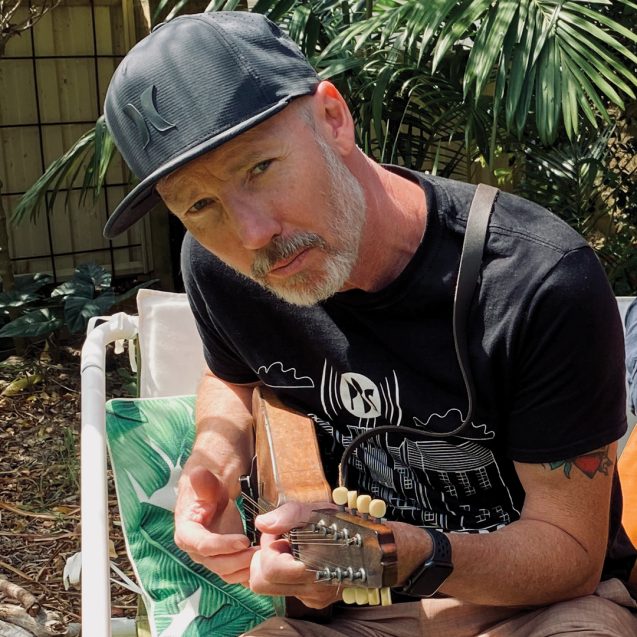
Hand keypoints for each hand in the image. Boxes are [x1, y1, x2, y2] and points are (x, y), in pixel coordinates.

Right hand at [174, 464, 256, 583]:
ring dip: (245, 569)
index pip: (202, 545)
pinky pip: (235, 574)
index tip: (244, 540)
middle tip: (259, 551)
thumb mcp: (207, 481)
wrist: (212, 497)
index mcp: (187, 532)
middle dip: (238, 560)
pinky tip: (263, 567)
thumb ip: (203, 480)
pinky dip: (248, 574)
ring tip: (264, 557)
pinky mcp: (223, 561)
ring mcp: (210, 559)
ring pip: (227, 573)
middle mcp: (196, 550)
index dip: (223, 545)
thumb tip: (198, 474)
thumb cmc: (208, 487)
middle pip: (216, 563)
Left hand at [249, 501, 341, 608]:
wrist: (374, 545)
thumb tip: (261, 523)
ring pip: (273, 587)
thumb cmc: (346, 525)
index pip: (268, 569)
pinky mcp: (316, 600)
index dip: (267, 544)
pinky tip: (303, 557)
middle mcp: (311, 590)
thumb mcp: (316, 511)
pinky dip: (288, 573)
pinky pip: (289, 589)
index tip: (278, 530)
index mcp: (311, 569)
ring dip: (276, 565)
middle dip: (265, 558)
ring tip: (293, 547)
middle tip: (280, 540)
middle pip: (261, 584)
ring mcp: (313, 597)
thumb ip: (288, 515)